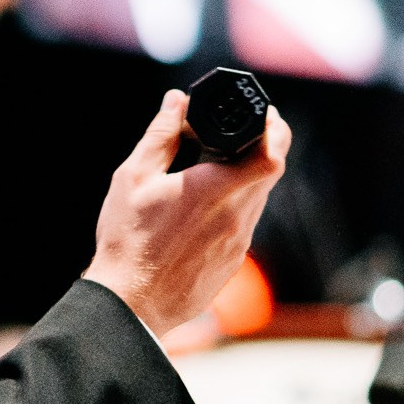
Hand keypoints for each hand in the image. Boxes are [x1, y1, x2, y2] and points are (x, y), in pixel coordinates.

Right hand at [82, 90, 290, 338]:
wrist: (131, 302)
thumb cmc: (128, 240)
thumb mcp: (133, 178)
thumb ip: (161, 135)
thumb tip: (177, 101)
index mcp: (215, 190)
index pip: (271, 153)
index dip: (274, 129)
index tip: (261, 116)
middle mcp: (237, 216)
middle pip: (270, 172)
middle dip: (258, 148)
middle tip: (234, 136)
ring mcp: (238, 243)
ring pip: (256, 199)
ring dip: (242, 180)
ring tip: (209, 173)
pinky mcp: (233, 263)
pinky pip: (243, 225)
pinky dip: (231, 208)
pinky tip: (199, 212)